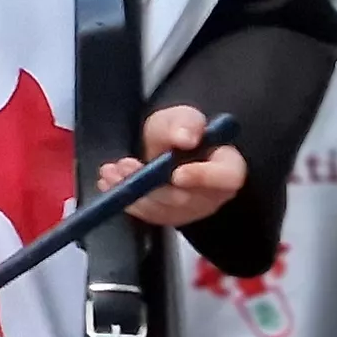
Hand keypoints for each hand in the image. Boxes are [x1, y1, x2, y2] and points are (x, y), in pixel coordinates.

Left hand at [101, 104, 245, 228]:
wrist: (165, 147)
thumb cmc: (179, 132)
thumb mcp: (181, 118)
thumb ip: (185, 123)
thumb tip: (185, 138)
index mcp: (227, 166)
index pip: (227, 177)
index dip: (203, 178)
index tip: (176, 174)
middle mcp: (213, 194)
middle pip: (187, 199)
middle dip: (153, 184)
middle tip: (125, 166)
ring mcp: (191, 210)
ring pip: (163, 210)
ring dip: (133, 191)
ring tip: (110, 171)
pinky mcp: (169, 218)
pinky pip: (148, 215)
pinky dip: (126, 199)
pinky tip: (109, 183)